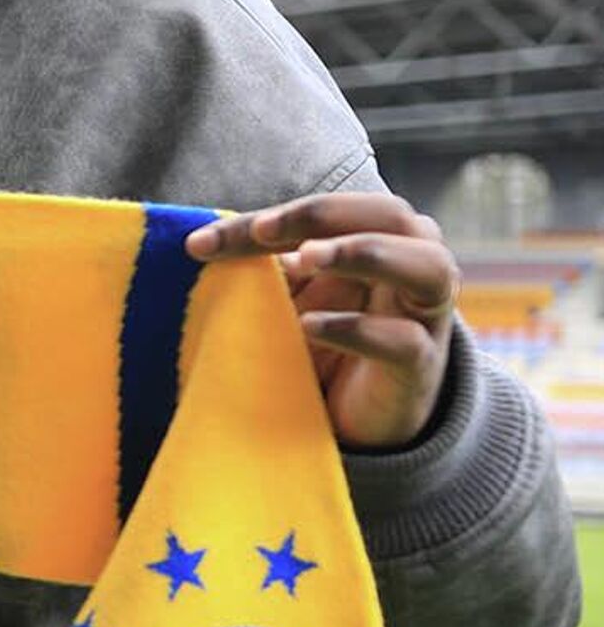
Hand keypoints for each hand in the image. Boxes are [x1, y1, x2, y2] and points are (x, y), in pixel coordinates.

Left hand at [184, 193, 459, 449]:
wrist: (363, 415)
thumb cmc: (327, 336)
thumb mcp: (294, 294)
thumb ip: (267, 265)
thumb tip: (205, 242)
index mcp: (381, 235)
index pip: (328, 211)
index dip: (265, 219)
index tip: (201, 244)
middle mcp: (416, 263)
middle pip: (389, 215)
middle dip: (323, 215)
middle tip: (263, 230)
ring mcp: (425, 315)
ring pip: (426, 266)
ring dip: (363, 252)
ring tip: (306, 258)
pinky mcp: (420, 365)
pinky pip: (404, 339)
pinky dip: (357, 329)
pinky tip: (309, 327)